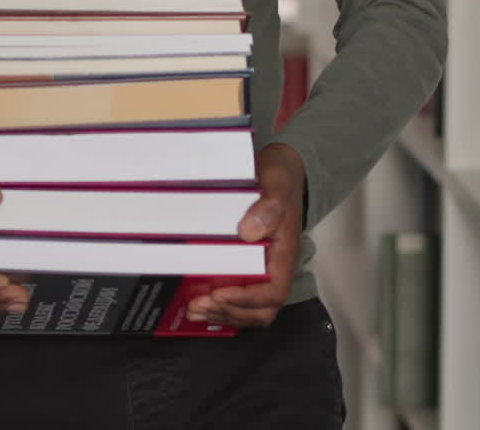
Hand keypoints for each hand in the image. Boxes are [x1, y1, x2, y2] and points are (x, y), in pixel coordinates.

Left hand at [187, 142, 304, 327]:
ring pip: (249, 307)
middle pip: (260, 308)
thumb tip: (249, 232)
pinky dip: (221, 303)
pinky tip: (200, 300)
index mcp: (285, 252)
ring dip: (223, 312)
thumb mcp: (277, 182)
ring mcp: (263, 266)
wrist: (284, 168)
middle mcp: (276, 266)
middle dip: (230, 312)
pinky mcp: (250, 263)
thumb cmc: (282, 177)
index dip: (246, 299)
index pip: (273, 291)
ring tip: (194, 308)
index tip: (219, 293)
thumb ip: (269, 206)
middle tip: (199, 305)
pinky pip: (239, 292)